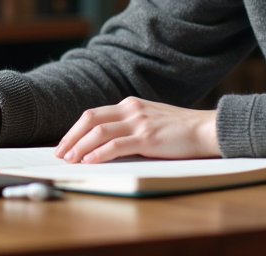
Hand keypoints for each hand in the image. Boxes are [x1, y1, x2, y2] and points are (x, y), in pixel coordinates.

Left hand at [54, 97, 218, 163]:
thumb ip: (130, 126)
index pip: (94, 114)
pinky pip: (116, 144)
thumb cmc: (180, 130)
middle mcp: (131, 109)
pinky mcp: (147, 138)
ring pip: (99, 131)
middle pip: (90, 119)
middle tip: (60, 153)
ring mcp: (139, 122)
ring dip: (80, 146)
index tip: (65, 143)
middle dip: (71, 137)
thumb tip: (105, 144)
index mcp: (130, 105)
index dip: (75, 129)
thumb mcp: (150, 120)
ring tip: (70, 159)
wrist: (205, 129)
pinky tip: (89, 161)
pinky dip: (98, 153)